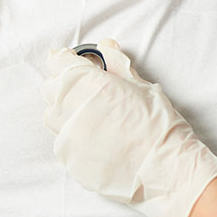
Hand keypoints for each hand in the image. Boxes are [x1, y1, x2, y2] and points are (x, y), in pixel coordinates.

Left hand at [42, 39, 216, 216]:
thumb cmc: (160, 126)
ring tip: (89, 114)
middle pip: (51, 88)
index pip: (59, 62)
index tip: (71, 60)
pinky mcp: (70, 160)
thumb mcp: (143, 87)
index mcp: (92, 84)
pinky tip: (95, 138)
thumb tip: (105, 47)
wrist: (165, 169)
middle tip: (85, 88)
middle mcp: (74, 108)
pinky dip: (73, 135)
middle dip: (64, 83)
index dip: (65, 59)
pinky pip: (62, 141)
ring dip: (63, 109)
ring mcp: (69, 136)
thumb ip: (118, 65)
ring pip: (52, 116)